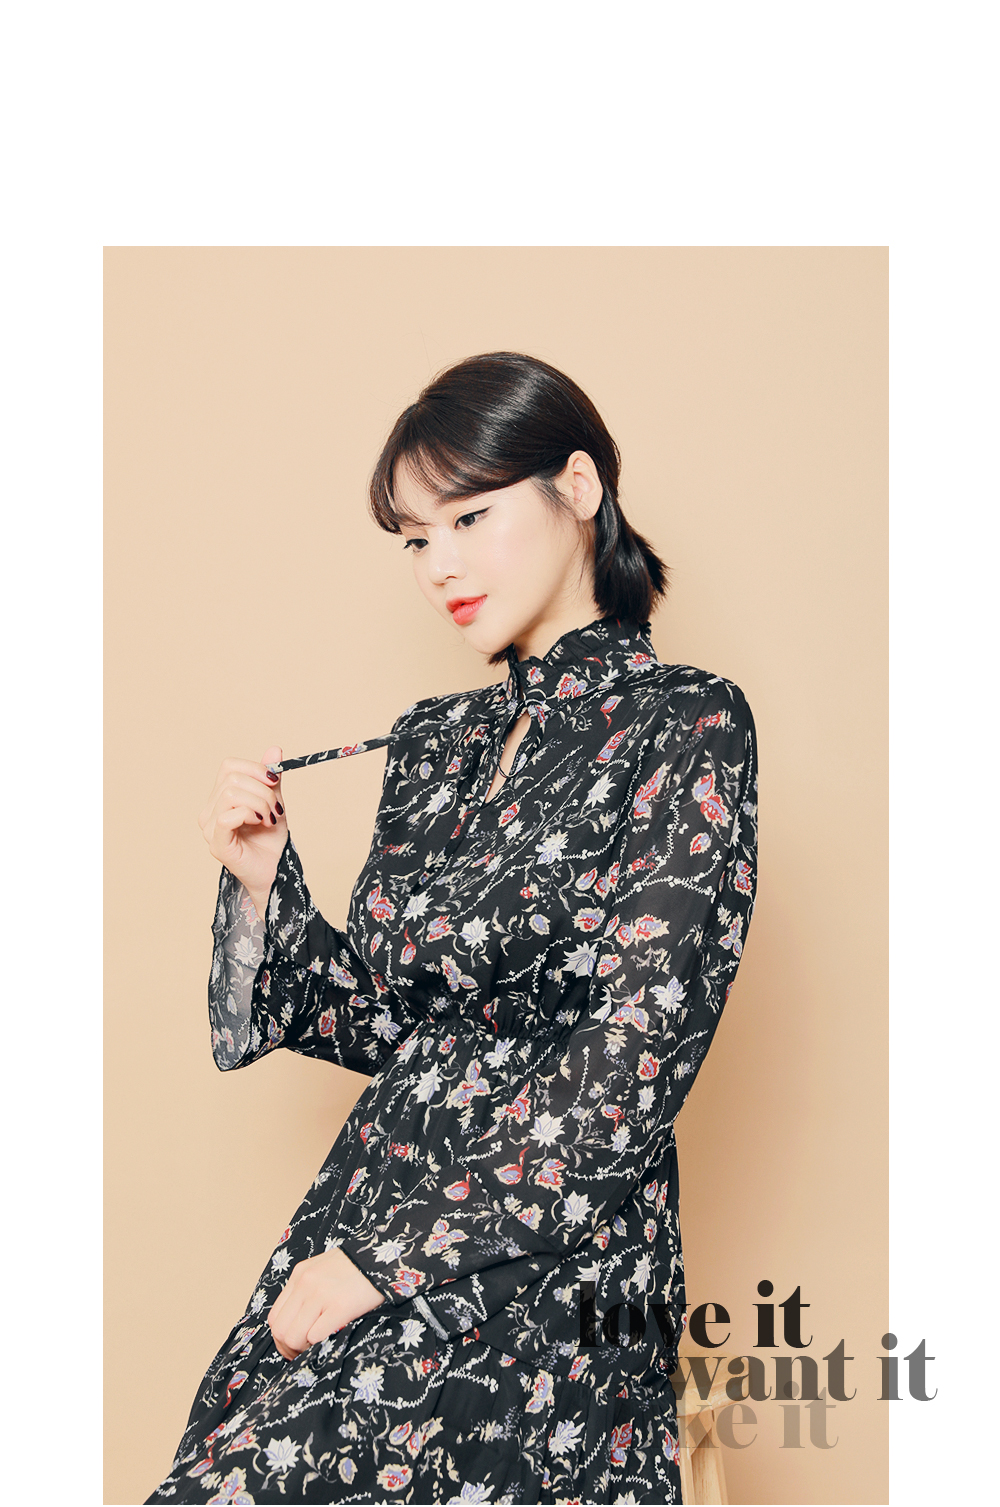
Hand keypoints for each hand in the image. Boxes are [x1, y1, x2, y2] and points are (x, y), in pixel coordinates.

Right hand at [198, 744, 287, 911]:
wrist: (275, 870)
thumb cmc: (271, 839)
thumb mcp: (275, 802)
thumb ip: (271, 778)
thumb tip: (275, 749)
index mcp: (219, 798)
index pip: (229, 766)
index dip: (254, 768)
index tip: (275, 782)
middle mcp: (209, 811)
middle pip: (232, 779)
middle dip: (262, 790)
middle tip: (275, 808)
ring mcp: (210, 828)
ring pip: (231, 795)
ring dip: (259, 803)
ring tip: (269, 818)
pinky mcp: (217, 844)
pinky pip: (227, 817)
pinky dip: (249, 815)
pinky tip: (260, 824)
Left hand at [268, 1246, 386, 1360]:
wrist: (379, 1259)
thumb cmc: (353, 1267)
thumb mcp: (321, 1269)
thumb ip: (305, 1290)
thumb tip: (297, 1321)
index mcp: (299, 1274)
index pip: (275, 1315)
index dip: (280, 1337)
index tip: (291, 1346)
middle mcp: (305, 1283)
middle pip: (280, 1329)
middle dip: (288, 1348)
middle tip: (301, 1353)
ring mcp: (321, 1294)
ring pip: (294, 1336)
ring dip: (303, 1349)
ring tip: (315, 1348)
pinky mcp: (340, 1306)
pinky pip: (315, 1336)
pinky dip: (318, 1344)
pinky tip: (328, 1339)